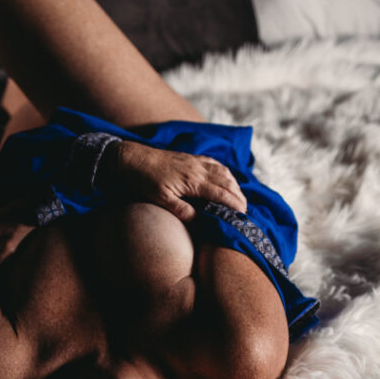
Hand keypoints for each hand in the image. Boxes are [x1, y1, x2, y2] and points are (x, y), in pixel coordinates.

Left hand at [106, 139, 246, 220]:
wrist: (134, 158)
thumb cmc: (146, 181)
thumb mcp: (161, 199)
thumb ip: (181, 210)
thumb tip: (199, 220)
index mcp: (194, 181)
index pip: (221, 193)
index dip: (234, 204)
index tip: (243, 214)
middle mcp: (199, 169)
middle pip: (227, 182)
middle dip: (238, 196)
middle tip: (245, 210)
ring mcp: (196, 162)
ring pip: (223, 172)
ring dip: (234, 184)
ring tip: (239, 197)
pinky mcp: (191, 158)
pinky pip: (214, 163)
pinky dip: (224, 172)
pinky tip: (225, 178)